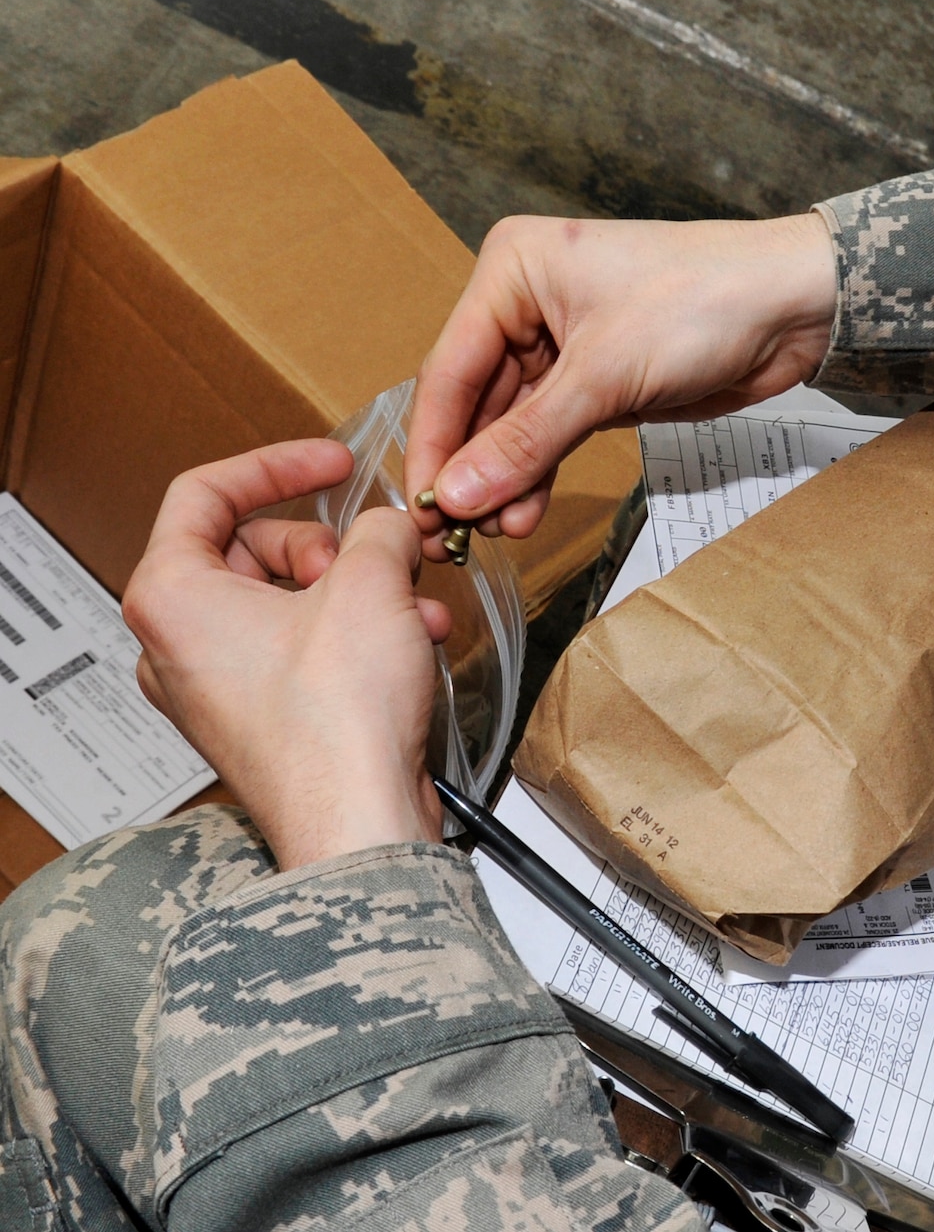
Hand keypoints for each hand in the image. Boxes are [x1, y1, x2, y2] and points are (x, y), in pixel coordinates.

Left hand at [123, 440, 452, 869]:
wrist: (358, 820)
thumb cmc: (337, 722)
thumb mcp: (370, 584)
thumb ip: (379, 530)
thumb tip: (388, 526)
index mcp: (171, 596)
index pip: (204, 493)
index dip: (278, 464)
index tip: (333, 462)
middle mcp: (176, 643)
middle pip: (252, 549)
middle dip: (332, 547)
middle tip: (378, 561)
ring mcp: (213, 687)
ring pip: (286, 602)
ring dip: (359, 593)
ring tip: (414, 608)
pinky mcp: (256, 721)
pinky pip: (300, 650)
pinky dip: (353, 636)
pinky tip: (411, 645)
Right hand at [405, 213, 837, 551]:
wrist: (795, 307)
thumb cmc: (702, 303)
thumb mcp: (604, 376)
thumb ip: (527, 441)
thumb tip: (457, 495)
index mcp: (512, 269)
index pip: (450, 368)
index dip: (435, 443)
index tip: (422, 506)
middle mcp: (528, 301)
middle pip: (476, 400)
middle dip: (472, 468)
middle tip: (454, 533)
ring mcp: (564, 342)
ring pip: (514, 423)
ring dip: (506, 478)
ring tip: (498, 531)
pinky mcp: (600, 379)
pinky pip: (552, 432)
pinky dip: (541, 471)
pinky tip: (525, 511)